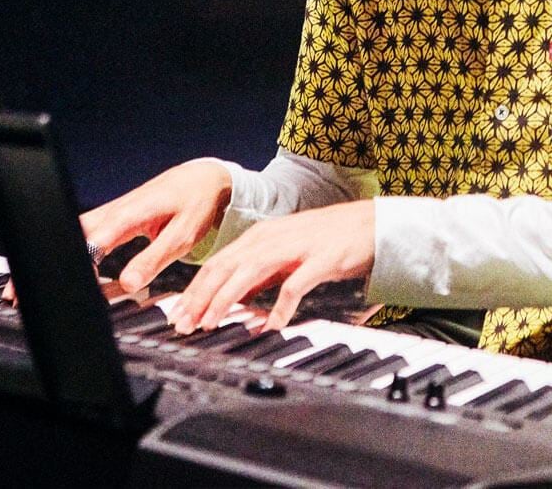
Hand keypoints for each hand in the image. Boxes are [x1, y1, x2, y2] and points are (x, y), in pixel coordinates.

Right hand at [82, 159, 233, 293]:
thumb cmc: (196, 204)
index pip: (94, 238)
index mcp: (130, 212)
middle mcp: (115, 209)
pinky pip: (89, 230)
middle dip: (72, 258)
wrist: (202, 179)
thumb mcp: (182, 236)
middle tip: (79, 285)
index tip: (86, 283)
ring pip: (80, 229)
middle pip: (78, 232)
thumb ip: (154, 259)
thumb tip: (128, 283)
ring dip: (76, 253)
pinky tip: (88, 268)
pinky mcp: (114, 215)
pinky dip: (84, 248)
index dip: (85, 262)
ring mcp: (112, 210)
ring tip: (81, 281)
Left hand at [168, 199, 374, 334]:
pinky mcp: (320, 260)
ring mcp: (296, 247)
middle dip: (200, 297)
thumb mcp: (286, 253)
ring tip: (211, 322)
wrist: (372, 224)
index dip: (194, 290)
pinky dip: (280, 307)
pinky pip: (295, 286)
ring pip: (249, 272)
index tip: (178, 315)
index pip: (217, 263)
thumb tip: (236, 298)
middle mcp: (272, 238)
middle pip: (225, 267)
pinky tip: (272, 327)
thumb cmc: (330, 240)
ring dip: (226, 299)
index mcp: (261, 236)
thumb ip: (261, 274)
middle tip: (184, 324)